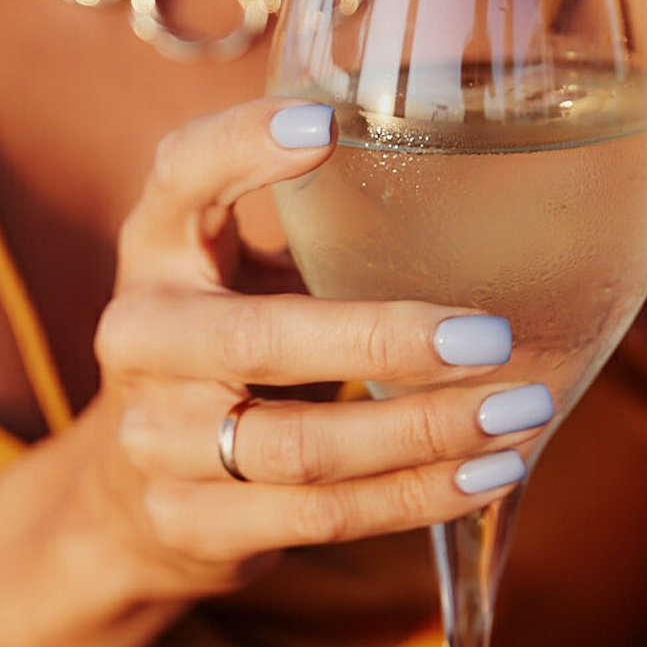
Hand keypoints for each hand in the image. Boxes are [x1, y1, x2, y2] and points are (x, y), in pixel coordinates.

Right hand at [80, 97, 548, 602]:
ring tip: (517, 415)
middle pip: (258, 343)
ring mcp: (155, 440)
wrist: (129, 497)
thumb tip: (484, 167)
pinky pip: (319, 518)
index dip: (241, 146)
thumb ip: (319, 224)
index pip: (181, 176)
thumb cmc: (226, 348)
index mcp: (157, 246)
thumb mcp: (242, 269)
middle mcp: (141, 338)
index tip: (328, 125)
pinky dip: (413, 499)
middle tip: (493, 337)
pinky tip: (486, 477)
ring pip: (301, 448)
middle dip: (384, 339)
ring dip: (423, 435)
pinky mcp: (191, 522)